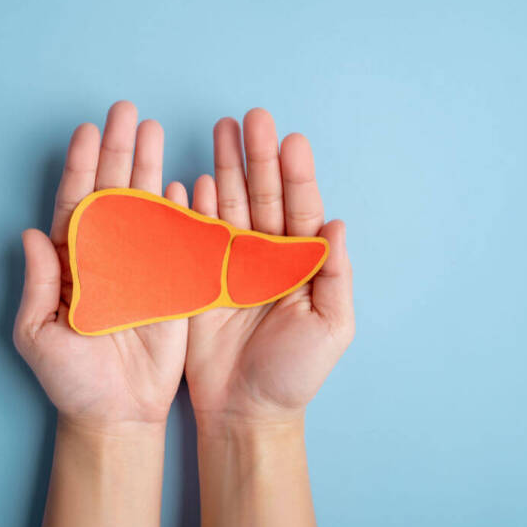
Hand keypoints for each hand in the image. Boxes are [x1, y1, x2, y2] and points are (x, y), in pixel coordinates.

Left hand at [13, 101, 188, 430]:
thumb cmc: (72, 379)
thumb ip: (38, 284)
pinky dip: (179, 209)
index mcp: (72, 262)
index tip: (87, 130)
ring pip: (145, 206)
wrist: (117, 412)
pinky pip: (176, 239)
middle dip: (118, 149)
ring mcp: (140, 266)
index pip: (75, 202)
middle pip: (112, 191)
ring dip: (149, 167)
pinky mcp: (171, 283)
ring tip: (154, 129)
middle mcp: (106, 254)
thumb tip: (29, 234)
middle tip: (126, 111)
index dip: (80, 165)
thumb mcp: (39, 334)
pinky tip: (180, 181)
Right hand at [186, 108, 354, 429]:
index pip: (299, 208)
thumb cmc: (294, 373)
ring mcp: (229, 263)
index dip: (296, 173)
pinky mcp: (197, 278)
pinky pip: (194, 235)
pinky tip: (189, 178)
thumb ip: (335, 275)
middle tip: (252, 116)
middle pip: (262, 195)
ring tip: (221, 129)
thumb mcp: (331, 326)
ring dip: (224, 168)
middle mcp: (264, 255)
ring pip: (228, 205)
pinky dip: (191, 207)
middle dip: (257, 156)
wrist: (245, 410)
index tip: (291, 138)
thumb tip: (338, 223)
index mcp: (298, 263)